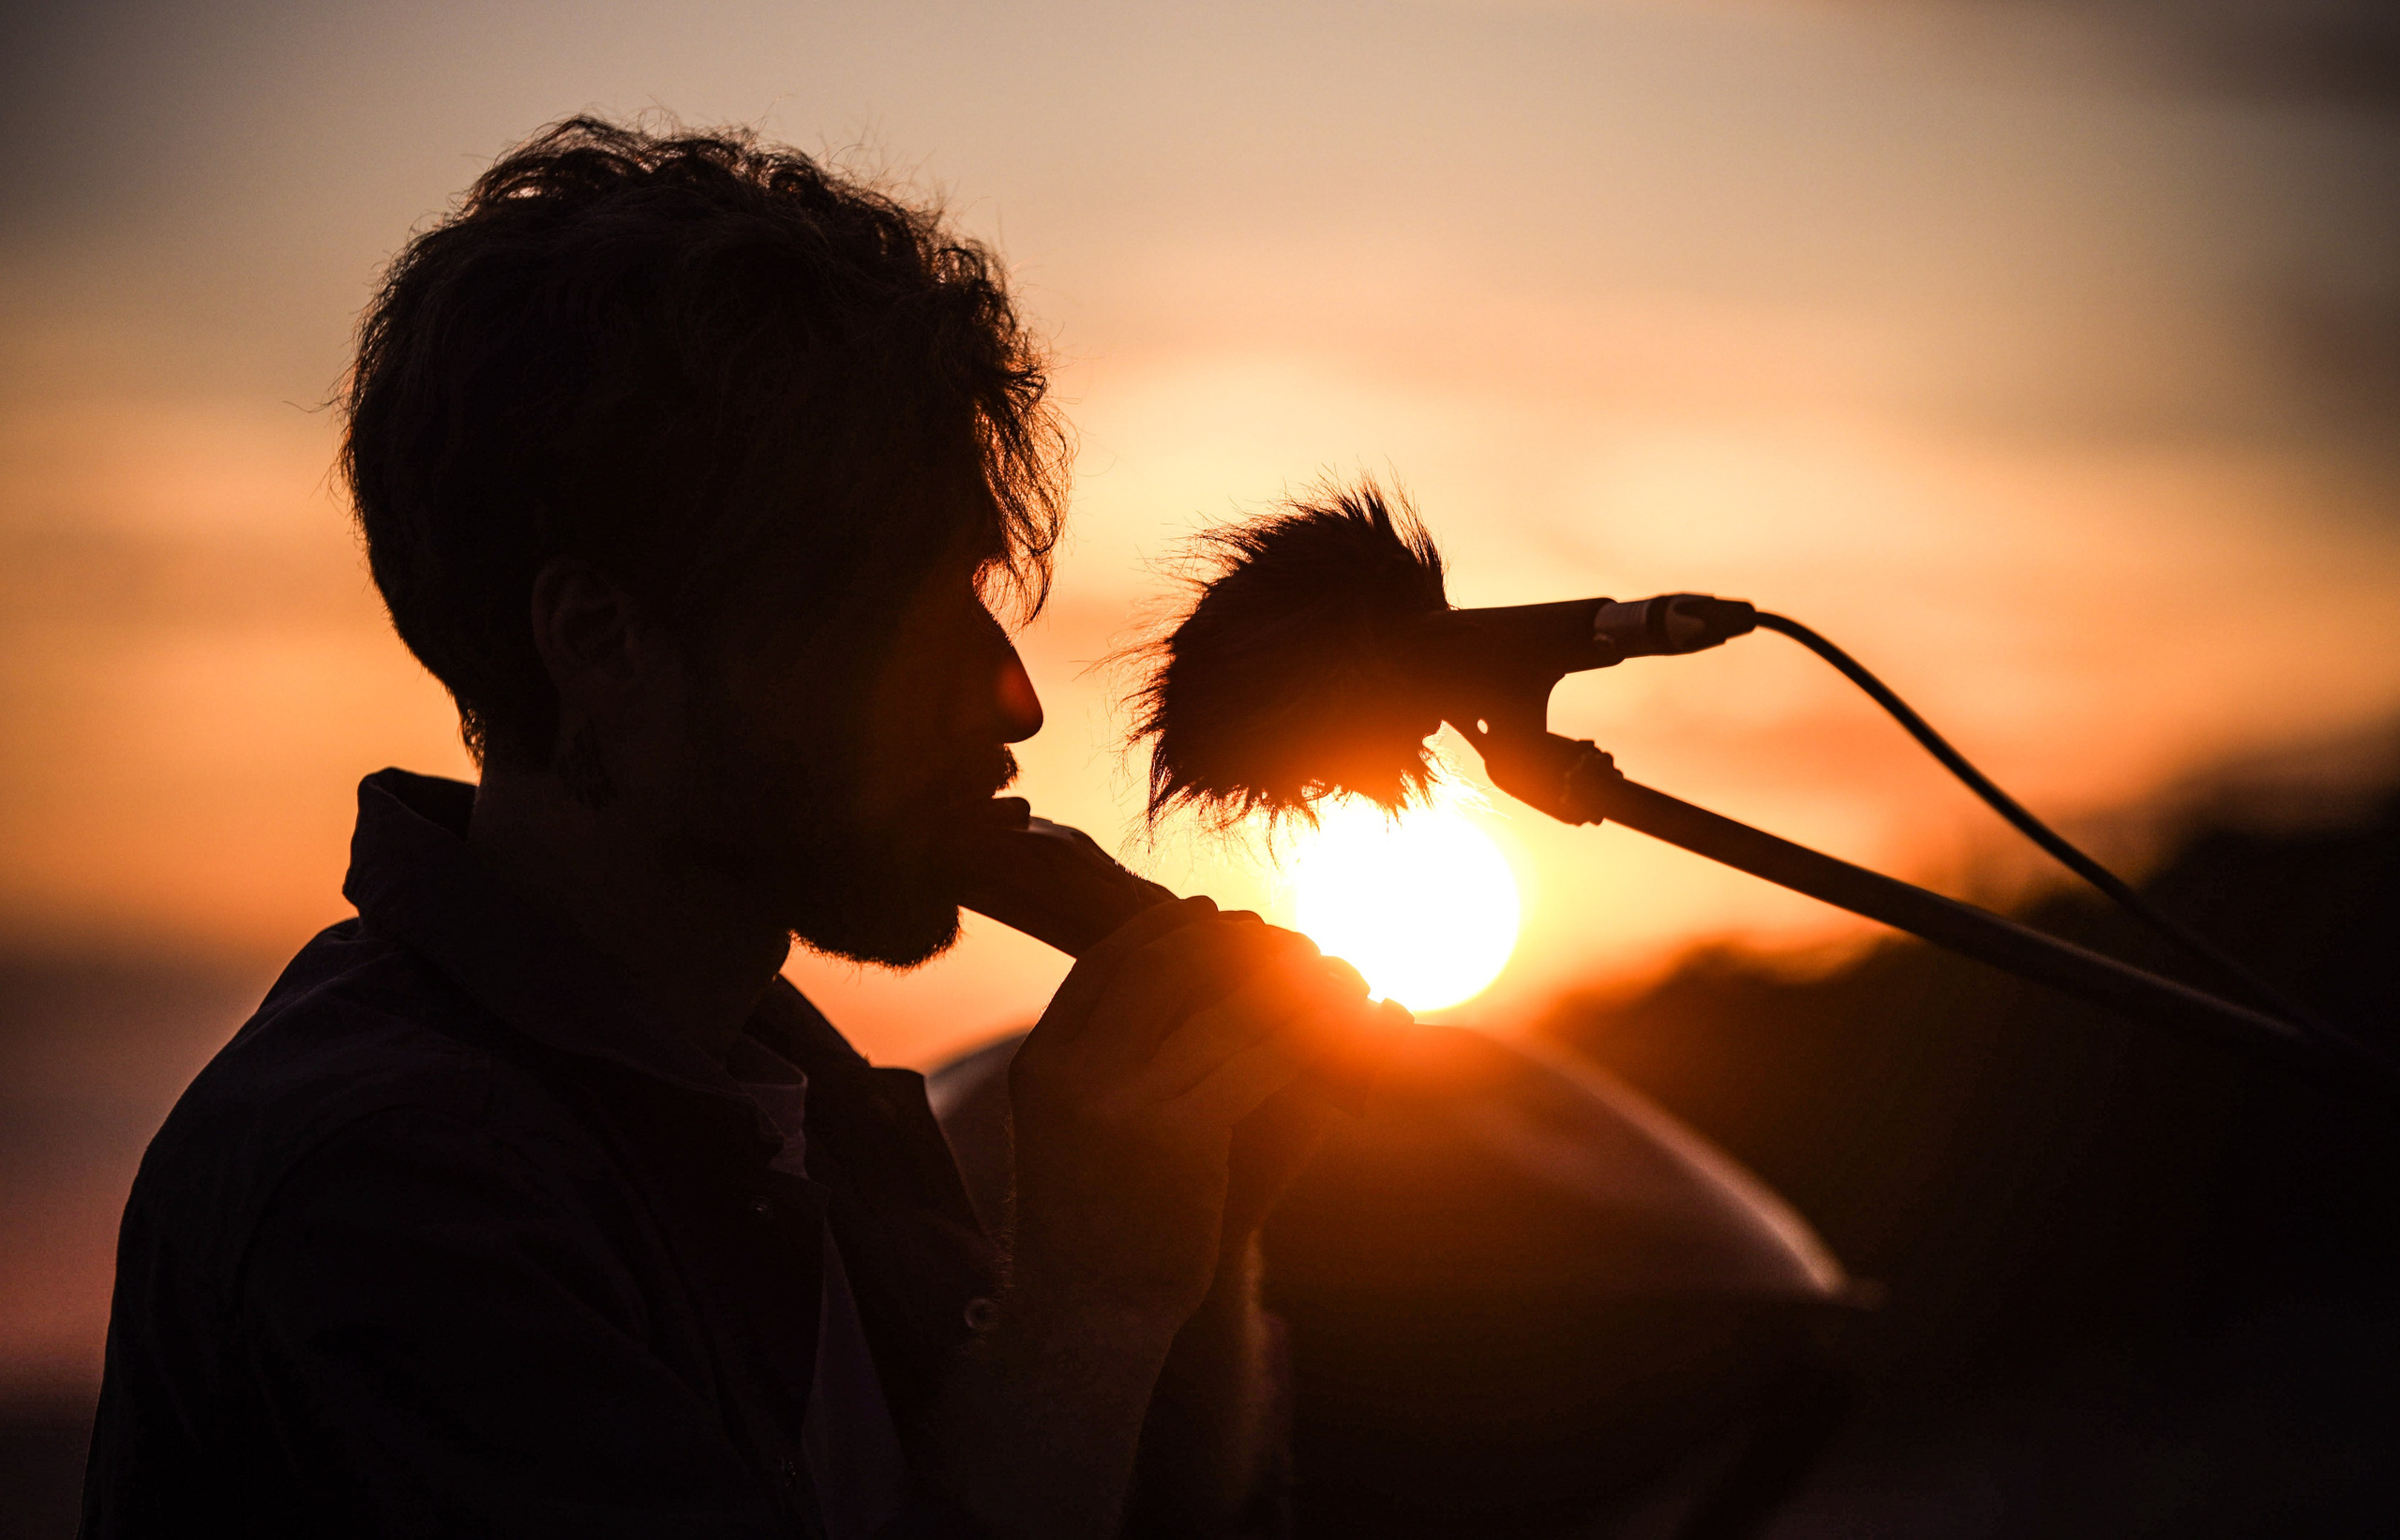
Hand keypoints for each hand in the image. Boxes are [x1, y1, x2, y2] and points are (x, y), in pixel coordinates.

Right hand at [1005, 898, 1380, 1329]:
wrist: (1091, 1311)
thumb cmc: (1091, 1221)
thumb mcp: (1070, 1127)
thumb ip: (1101, 1059)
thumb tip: (1155, 985)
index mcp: (1043, 1062)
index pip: (1105, 963)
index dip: (1162, 929)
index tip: (1209, 914)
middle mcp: (1075, 1070)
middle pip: (1164, 969)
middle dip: (1229, 943)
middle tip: (1279, 936)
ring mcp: (1123, 1100)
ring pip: (1219, 1008)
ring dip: (1282, 981)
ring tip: (1326, 970)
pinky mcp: (1179, 1134)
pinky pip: (1254, 1059)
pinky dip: (1303, 1034)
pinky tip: (1338, 1027)